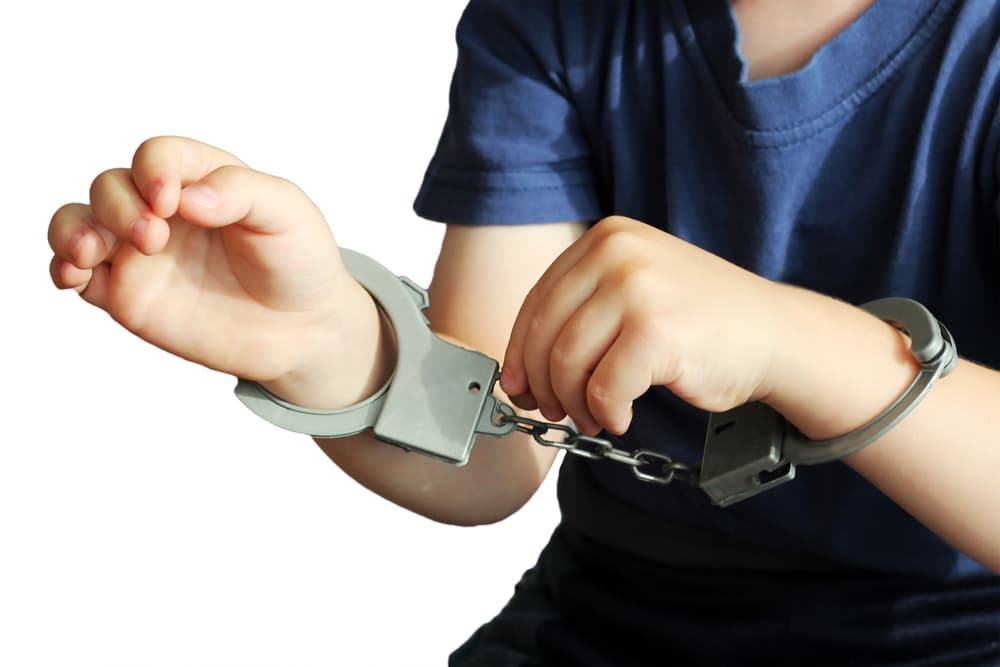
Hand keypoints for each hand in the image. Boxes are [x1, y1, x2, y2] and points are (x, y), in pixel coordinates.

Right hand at [47, 136, 370, 391]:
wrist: (305, 328)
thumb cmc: (299, 260)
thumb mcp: (288, 213)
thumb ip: (241, 192)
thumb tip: (186, 197)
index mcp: (202, 179)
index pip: (158, 156)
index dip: (154, 171)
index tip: (170, 201)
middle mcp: (165, 211)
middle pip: (111, 186)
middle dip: (118, 204)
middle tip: (154, 237)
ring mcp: (143, 253)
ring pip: (80, 223)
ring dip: (73, 229)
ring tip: (90, 252)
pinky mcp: (129, 294)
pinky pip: (78, 273)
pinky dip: (63, 267)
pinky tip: (74, 275)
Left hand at [500, 216, 785, 434]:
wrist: (777, 335)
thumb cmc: (702, 323)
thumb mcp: (635, 291)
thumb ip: (581, 314)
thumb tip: (517, 373)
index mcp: (607, 237)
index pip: (538, 300)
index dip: (521, 352)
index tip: (520, 387)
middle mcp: (618, 252)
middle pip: (545, 334)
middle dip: (543, 384)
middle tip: (556, 412)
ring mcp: (638, 289)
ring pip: (567, 363)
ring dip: (575, 403)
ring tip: (594, 417)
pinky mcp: (656, 332)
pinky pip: (604, 389)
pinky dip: (607, 413)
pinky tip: (622, 418)